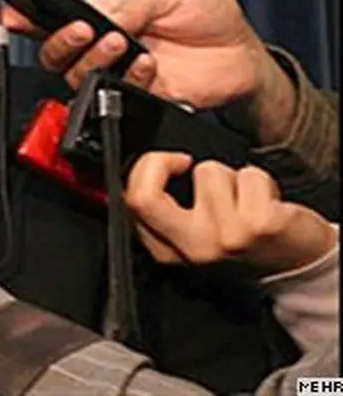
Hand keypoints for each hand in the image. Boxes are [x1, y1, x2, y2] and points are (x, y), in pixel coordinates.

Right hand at [1, 0, 295, 141]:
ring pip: (78, 78)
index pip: (54, 17)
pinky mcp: (138, 98)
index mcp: (104, 13)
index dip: (26, 18)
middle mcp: (104, 47)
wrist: (241, 55)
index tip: (11, 15)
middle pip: (55, 53)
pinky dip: (131, 79)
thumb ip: (133, 2)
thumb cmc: (208, 17)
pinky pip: (116, 96)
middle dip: (60, 43)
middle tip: (86, 31)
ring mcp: (119, 74)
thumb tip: (104, 17)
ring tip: (124, 44)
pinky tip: (150, 65)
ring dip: (95, 61)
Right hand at [124, 151, 334, 274]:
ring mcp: (225, 237)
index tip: (168, 164)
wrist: (299, 267)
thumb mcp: (194, 234)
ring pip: (209, 172)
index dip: (144, 170)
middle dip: (158, 163)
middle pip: (145, 195)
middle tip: (183, 162)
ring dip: (230, 176)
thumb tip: (143, 167)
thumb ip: (164, 208)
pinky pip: (248, 175)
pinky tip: (265, 203)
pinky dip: (260, 181)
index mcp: (168, 251)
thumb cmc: (246, 244)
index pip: (131, 202)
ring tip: (242, 198)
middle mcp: (193, 248)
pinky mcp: (259, 224)